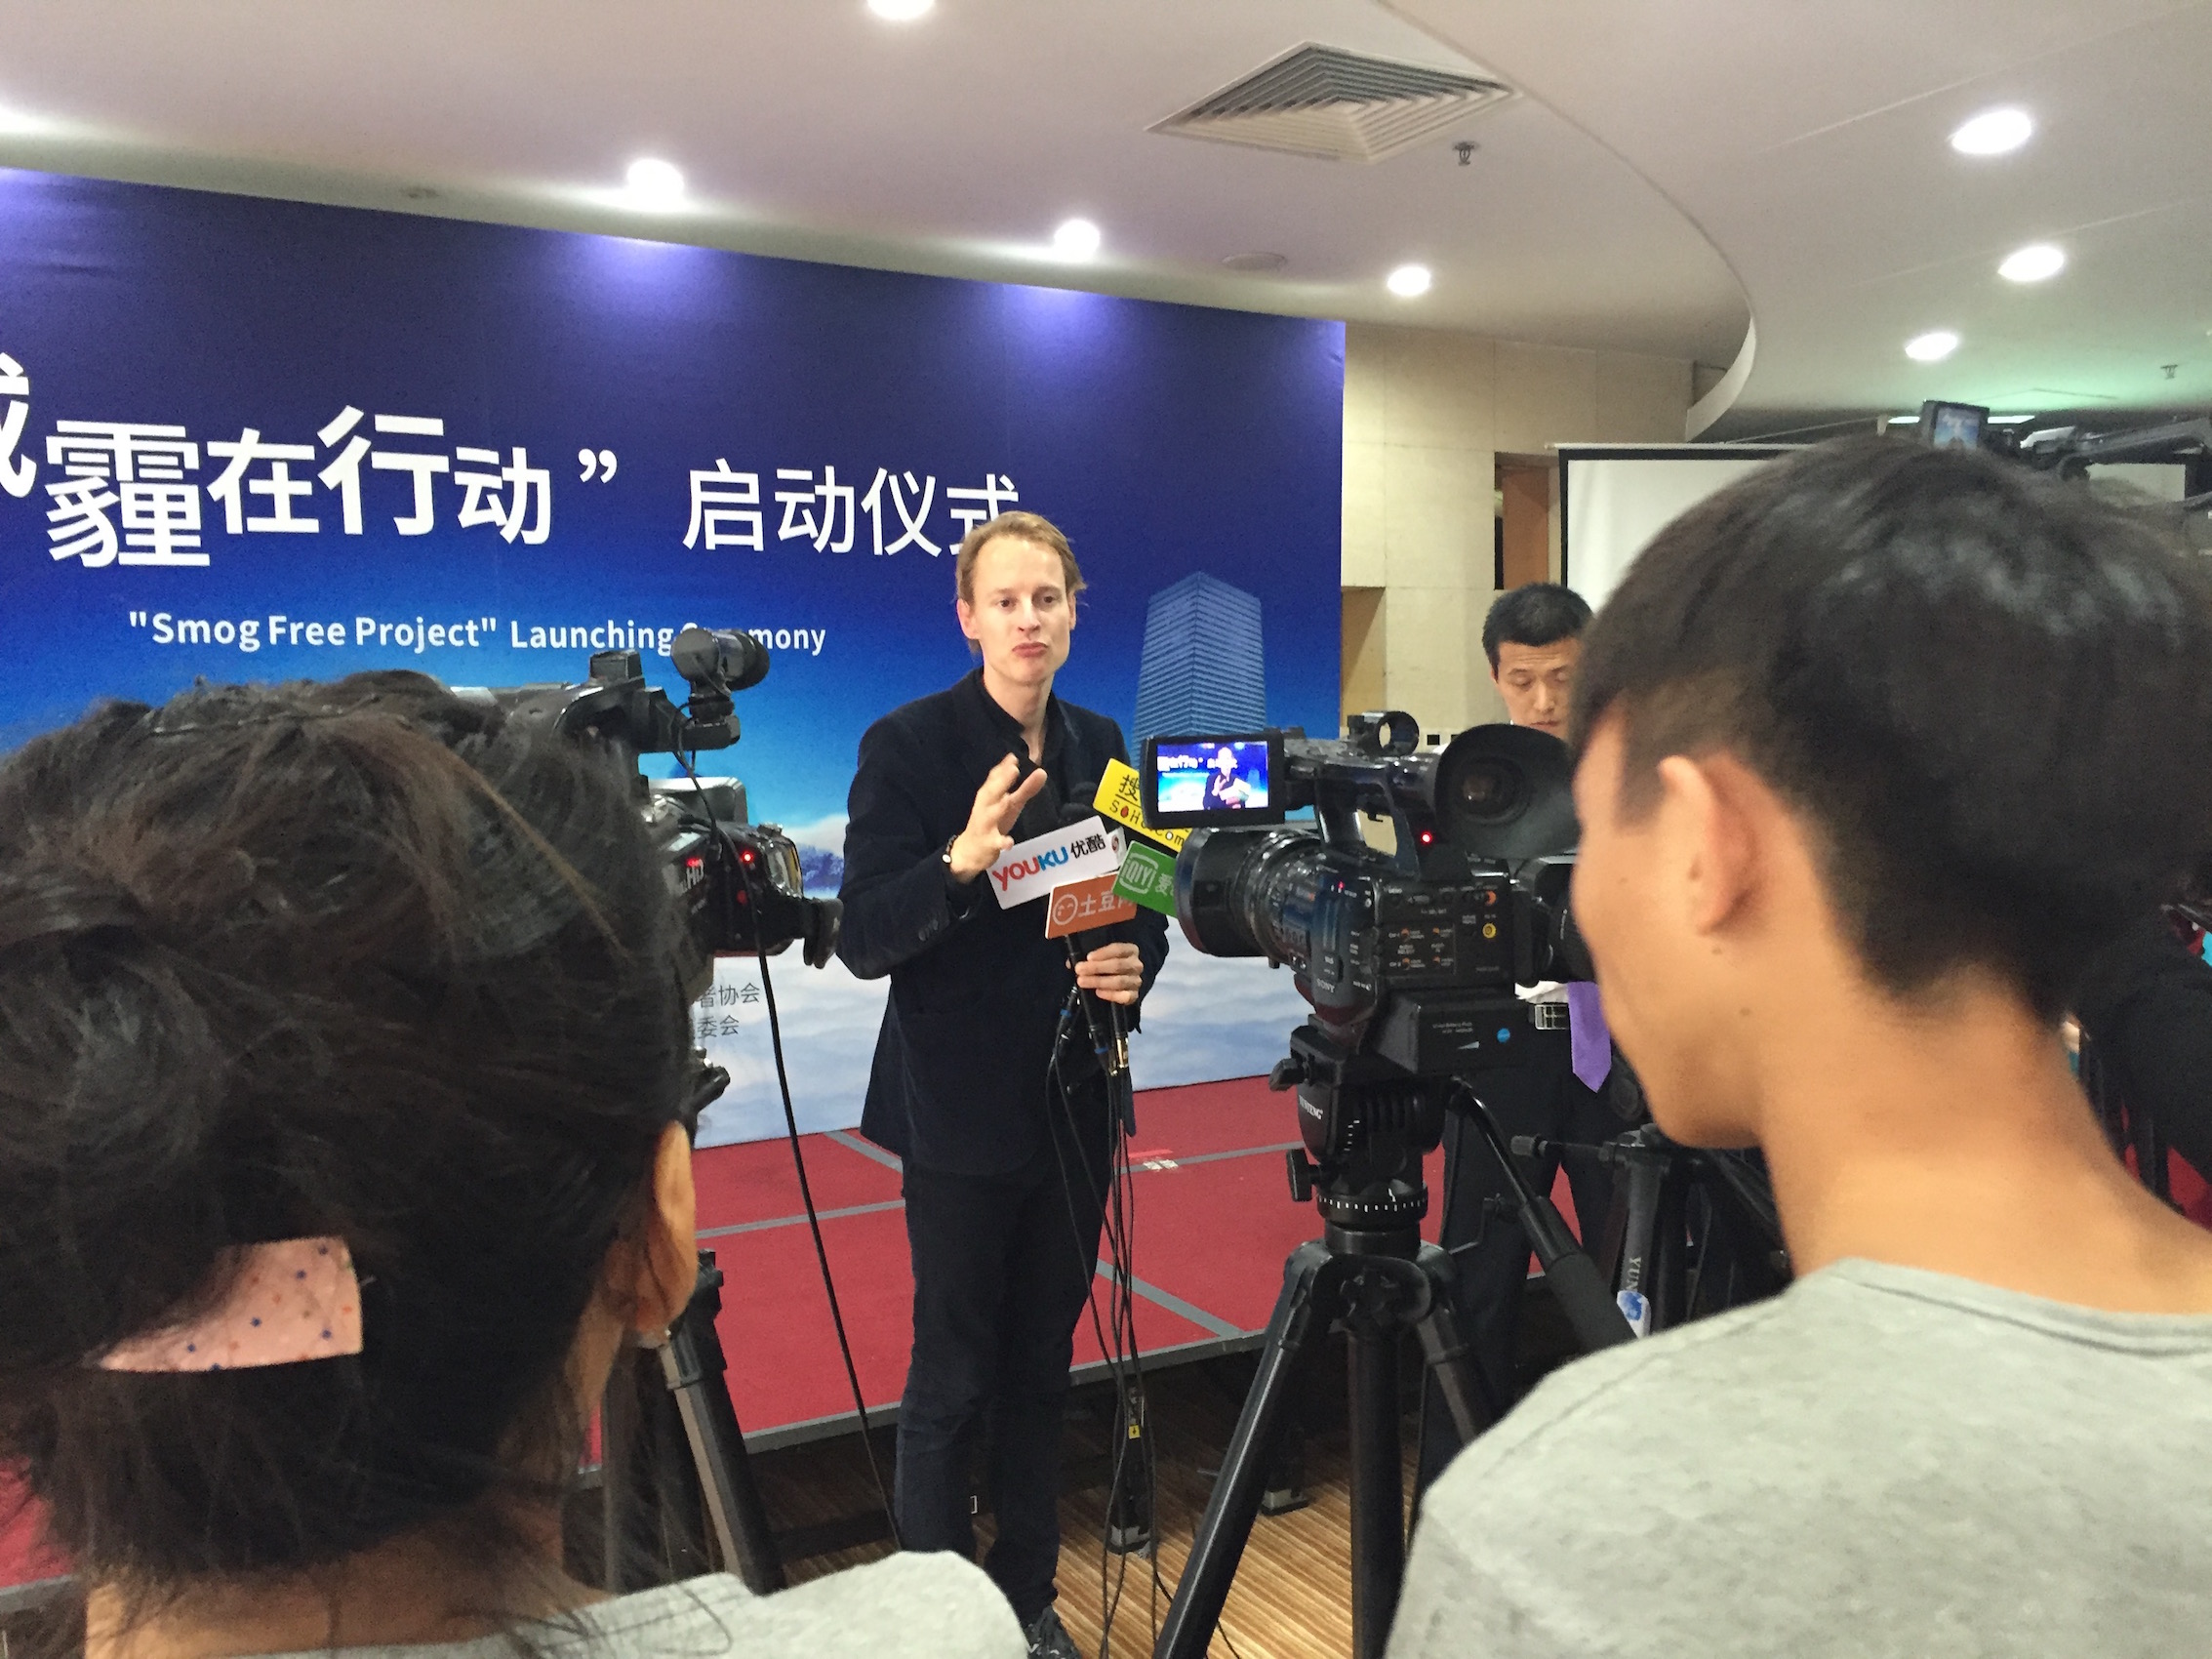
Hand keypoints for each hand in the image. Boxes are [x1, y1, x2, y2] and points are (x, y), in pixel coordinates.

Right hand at [946, 754, 1047, 880]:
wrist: (970, 850)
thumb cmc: (993, 822)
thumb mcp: (1011, 805)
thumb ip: (1026, 789)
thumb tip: (1042, 771)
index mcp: (989, 795)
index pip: (995, 778)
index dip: (1004, 768)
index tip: (1014, 758)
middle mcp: (985, 807)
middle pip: (992, 792)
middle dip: (1001, 781)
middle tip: (1013, 769)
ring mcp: (986, 825)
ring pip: (991, 814)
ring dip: (999, 806)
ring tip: (1008, 800)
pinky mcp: (988, 843)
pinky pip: (995, 842)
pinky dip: (1002, 842)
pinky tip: (1009, 842)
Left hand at [1077, 941, 1143, 1005]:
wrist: (1118, 983)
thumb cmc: (1106, 965)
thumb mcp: (1099, 957)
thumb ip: (1088, 958)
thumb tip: (1071, 963)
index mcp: (1130, 950)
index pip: (1118, 949)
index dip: (1103, 953)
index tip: (1088, 957)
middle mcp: (1136, 965)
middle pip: (1117, 965)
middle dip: (1096, 968)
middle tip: (1079, 970)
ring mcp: (1136, 981)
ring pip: (1119, 981)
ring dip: (1098, 981)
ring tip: (1082, 981)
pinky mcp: (1134, 996)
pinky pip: (1124, 996)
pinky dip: (1110, 995)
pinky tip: (1098, 992)